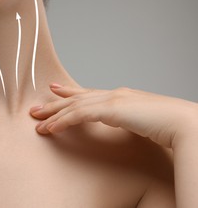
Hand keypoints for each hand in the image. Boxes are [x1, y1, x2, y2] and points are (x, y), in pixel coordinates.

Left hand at [30, 84, 197, 147]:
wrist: (182, 123)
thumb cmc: (167, 125)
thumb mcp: (141, 120)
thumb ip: (127, 118)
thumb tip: (120, 122)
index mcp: (121, 96)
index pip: (89, 93)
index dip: (70, 92)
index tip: (56, 89)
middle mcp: (113, 94)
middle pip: (77, 98)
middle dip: (55, 104)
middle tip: (36, 108)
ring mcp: (112, 99)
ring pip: (74, 106)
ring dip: (54, 114)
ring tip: (37, 121)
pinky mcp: (111, 109)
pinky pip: (79, 115)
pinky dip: (63, 121)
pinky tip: (52, 128)